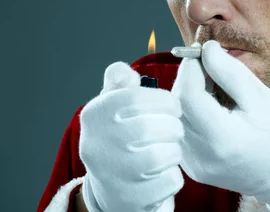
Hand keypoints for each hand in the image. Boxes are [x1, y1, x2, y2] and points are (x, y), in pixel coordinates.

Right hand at [79, 62, 184, 211]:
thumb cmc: (119, 136)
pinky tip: (166, 171)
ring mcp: (112, 175)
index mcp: (94, 115)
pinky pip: (167, 182)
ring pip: (160, 156)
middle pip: (148, 128)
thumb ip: (120, 81)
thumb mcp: (113, 104)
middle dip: (172, 126)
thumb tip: (124, 72)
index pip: (134, 98)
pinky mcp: (130, 199)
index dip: (162, 100)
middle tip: (175, 128)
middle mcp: (96, 145)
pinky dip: (174, 175)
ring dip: (174, 151)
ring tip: (170, 148)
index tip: (172, 106)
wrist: (110, 188)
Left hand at [171, 41, 269, 211]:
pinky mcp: (189, 165)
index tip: (203, 51)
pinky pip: (180, 128)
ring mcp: (192, 163)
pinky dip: (190, 110)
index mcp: (223, 139)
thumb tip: (206, 49)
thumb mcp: (262, 98)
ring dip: (188, 92)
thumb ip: (231, 72)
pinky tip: (210, 105)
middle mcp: (200, 155)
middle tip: (209, 64)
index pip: (189, 95)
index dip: (191, 68)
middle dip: (189, 77)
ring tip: (212, 85)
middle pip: (178, 104)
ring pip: (175, 114)